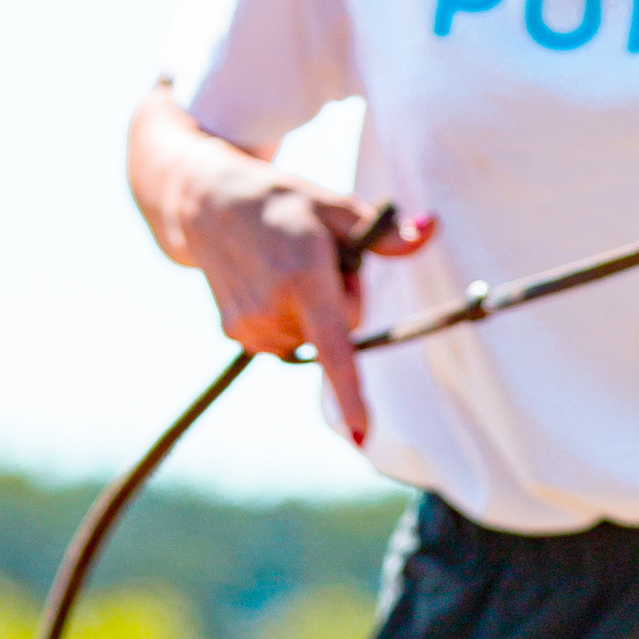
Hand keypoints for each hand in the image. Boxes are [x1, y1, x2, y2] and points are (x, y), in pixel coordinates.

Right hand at [178, 150, 434, 446]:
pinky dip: (290, 318)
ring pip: (315, 338)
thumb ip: (386, 232)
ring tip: (284, 267)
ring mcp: (252, 328)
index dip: (350, 395)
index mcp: (303, 278)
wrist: (208, 205)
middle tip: (312, 257)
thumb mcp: (335, 207)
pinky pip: (291, 340)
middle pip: (343, 330)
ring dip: (313, 309)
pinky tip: (268, 283)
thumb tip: (431, 230)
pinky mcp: (238, 337)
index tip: (361, 435)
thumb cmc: (281, 202)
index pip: (334, 349)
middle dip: (342, 298)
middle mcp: (274, 310)